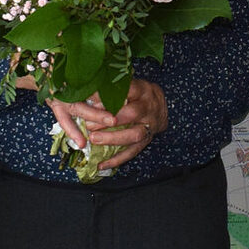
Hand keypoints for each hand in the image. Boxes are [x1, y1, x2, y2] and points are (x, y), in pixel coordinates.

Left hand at [46, 78, 168, 171]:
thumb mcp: (130, 84)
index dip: (108, 95)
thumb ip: (113, 87)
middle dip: (110, 120)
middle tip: (89, 124)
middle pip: (131, 114)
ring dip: (112, 139)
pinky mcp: (147, 141)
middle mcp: (147, 108)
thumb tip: (87, 90)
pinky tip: (101, 165)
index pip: (127, 90)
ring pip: (133, 135)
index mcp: (142, 91)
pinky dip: (116, 160)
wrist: (162, 106)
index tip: (89, 98)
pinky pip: (132, 152)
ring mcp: (149, 126)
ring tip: (94, 139)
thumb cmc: (139, 94)